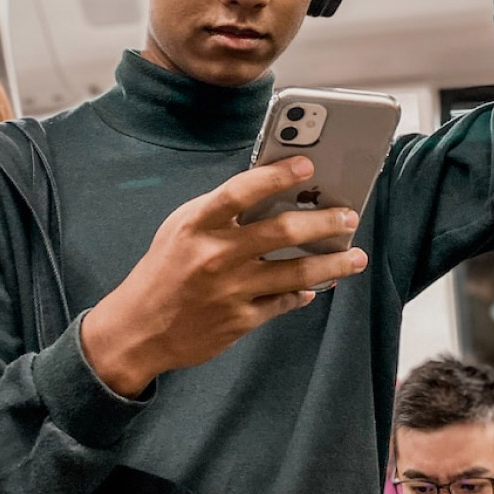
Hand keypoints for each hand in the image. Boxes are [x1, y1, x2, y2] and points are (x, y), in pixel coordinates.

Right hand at [81, 157, 367, 396]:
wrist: (139, 329)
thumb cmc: (164, 270)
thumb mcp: (181, 228)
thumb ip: (221, 210)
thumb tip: (273, 191)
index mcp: (197, 224)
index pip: (242, 190)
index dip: (277, 174)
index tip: (307, 165)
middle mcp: (216, 255)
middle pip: (281, 232)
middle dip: (323, 222)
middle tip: (348, 215)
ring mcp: (230, 291)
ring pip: (295, 272)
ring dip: (331, 263)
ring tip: (354, 256)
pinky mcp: (240, 321)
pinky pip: (284, 302)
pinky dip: (303, 293)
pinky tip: (316, 287)